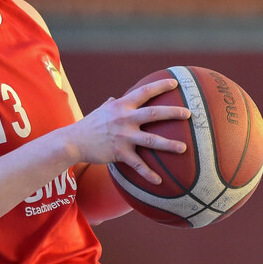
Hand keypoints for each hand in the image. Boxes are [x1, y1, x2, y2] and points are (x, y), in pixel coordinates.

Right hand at [70, 78, 189, 184]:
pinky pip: (137, 165)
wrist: (73, 141)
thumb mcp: (101, 109)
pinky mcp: (119, 153)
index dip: (160, 86)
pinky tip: (159, 180)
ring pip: (151, 140)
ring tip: (184, 148)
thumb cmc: (89, 124)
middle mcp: (124, 118)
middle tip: (189, 114)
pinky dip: (148, 174)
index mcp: (121, 105)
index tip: (175, 83)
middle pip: (153, 113)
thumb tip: (115, 97)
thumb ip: (111, 103)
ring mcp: (123, 136)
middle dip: (173, 113)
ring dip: (169, 144)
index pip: (144, 92)